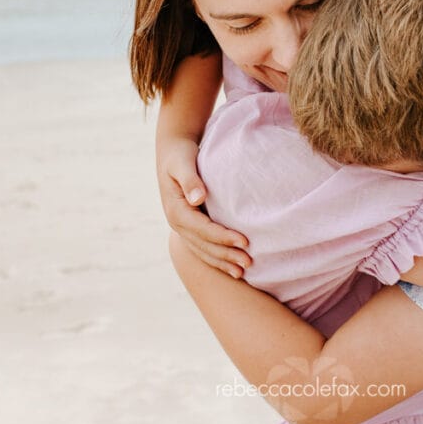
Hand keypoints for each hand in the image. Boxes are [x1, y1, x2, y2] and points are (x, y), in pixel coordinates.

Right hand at [158, 138, 250, 277]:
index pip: (202, 229)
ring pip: (203, 250)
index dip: (223, 237)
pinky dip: (217, 258)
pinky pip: (203, 247)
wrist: (172, 151)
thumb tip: (198, 198)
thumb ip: (190, 180)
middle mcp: (176, 222)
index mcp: (175, 209)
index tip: (245, 242)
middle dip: (226, 255)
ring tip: (243, 272)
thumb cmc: (180, 154)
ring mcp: (181, 227)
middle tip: (250, 262)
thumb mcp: (182, 162)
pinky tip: (231, 267)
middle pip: (203, 245)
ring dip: (223, 262)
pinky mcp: (189, 226)